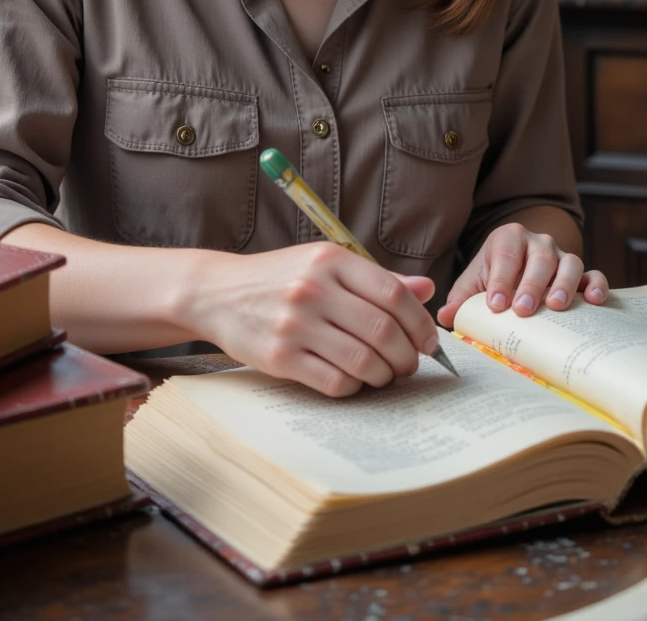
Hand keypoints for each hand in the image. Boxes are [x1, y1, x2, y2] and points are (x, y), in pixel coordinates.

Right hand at [187, 244, 437, 397]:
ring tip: (385, 374)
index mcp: (330, 259)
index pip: (393, 293)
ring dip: (384, 375)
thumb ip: (375, 278)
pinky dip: (355, 387)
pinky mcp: (280, 357)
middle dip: (407, 355)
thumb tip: (426, 288)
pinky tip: (354, 380)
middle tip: (410, 364)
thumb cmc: (279, 278)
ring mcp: (295, 324)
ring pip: (363, 360)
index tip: (428, 340)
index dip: (419, 322)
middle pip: (382, 330)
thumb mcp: (324, 264)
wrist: (218, 293)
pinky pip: (334, 381)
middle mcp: (313, 288)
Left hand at [436, 222, 607, 327]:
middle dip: (530, 285)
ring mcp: (561, 256)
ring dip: (563, 284)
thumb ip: (459, 300)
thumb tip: (445, 317)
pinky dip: (597, 286)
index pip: (505, 255)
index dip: (501, 280)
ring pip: (569, 263)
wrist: (516, 274)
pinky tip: (594, 301)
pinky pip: (594, 274)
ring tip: (555, 307)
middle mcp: (538, 242)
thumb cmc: (492, 280)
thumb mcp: (472, 285)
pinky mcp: (581, 274)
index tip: (496, 305)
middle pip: (539, 258)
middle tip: (522, 310)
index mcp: (507, 239)